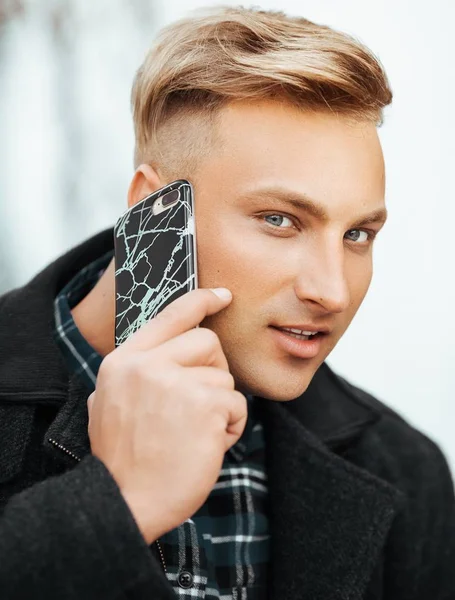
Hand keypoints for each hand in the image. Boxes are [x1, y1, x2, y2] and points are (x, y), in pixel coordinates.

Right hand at [87, 288, 246, 543]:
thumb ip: (133, 373)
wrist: (125, 503)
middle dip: (214, 371)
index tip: (223, 295)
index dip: (201, 300)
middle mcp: (147, 365)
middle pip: (207, 341)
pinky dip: (231, 427)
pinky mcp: (204, 406)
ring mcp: (176, 384)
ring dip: (220, 408)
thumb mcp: (107, 404)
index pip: (170, 314)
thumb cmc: (124, 459)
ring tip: (196, 435)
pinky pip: (237, 405)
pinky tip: (208, 446)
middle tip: (201, 404)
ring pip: (224, 378)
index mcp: (124, 361)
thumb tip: (160, 353)